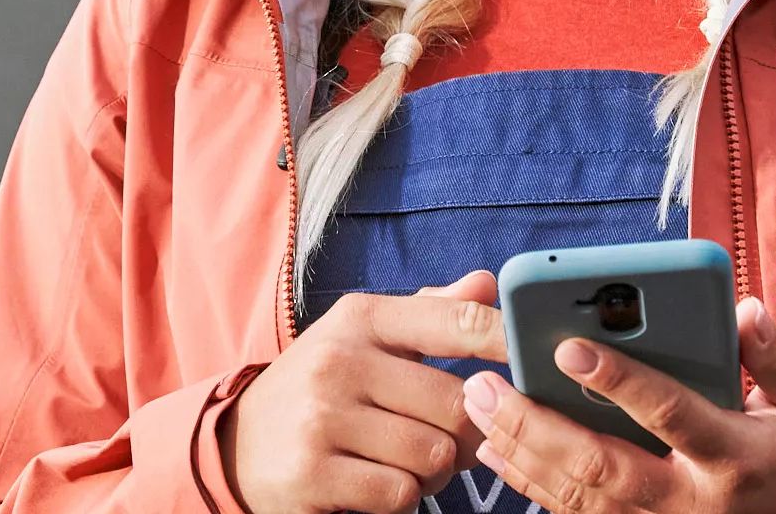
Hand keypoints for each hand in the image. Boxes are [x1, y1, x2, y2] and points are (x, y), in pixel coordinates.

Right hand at [218, 270, 505, 513]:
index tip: (537, 359)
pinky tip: (374, 483)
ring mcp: (322, 419)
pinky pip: (400, 495)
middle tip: (447, 438)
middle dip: (464, 433)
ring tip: (404, 460)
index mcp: (362, 318)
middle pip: (457, 406)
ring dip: (433, 471)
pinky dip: (400, 498)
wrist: (238, 443)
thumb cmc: (324, 386)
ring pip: (433, 457)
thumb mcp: (367, 338)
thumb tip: (489, 283)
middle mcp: (340, 360)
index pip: (456, 322)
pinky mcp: (312, 474)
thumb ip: (431, 313)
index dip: (508, 341)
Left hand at [462, 296, 775, 512]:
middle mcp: (692, 500)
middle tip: (487, 385)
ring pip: (579, 498)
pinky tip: (496, 449)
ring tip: (480, 406)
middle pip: (603, 467)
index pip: (671, 415)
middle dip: (537, 426)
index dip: (620, 382)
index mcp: (735, 456)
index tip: (569, 347)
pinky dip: (531, 483)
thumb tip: (743, 312)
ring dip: (521, 452)